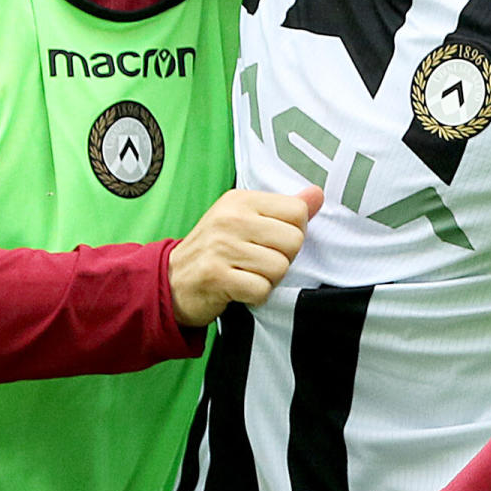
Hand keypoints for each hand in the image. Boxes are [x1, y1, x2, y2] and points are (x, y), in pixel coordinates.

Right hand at [170, 186, 321, 328]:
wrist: (172, 280)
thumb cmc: (214, 250)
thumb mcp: (245, 219)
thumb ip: (283, 209)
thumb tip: (317, 195)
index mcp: (240, 200)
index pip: (297, 212)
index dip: (293, 232)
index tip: (273, 241)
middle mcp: (230, 218)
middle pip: (294, 241)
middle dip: (283, 258)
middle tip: (258, 262)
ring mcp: (221, 247)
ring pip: (280, 268)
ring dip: (268, 279)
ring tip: (247, 274)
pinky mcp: (216, 276)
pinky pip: (261, 289)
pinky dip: (256, 296)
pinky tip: (240, 289)